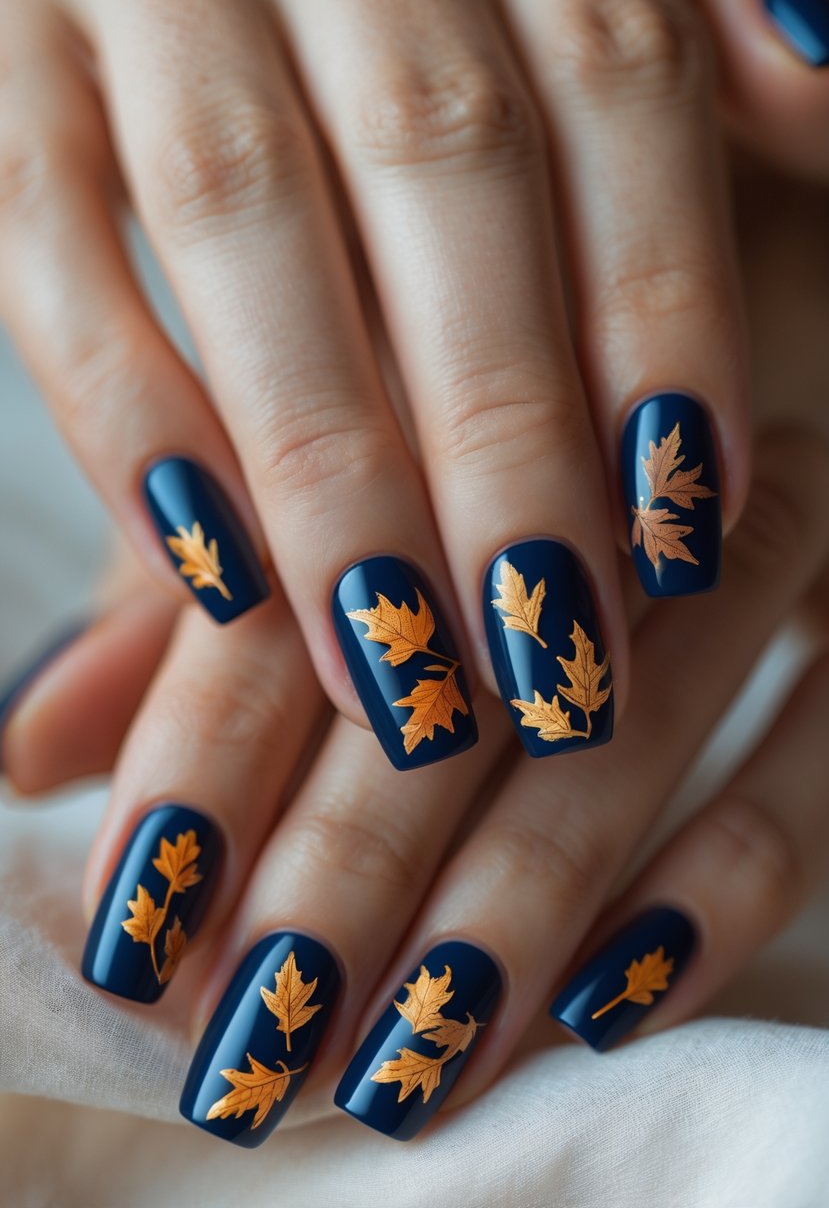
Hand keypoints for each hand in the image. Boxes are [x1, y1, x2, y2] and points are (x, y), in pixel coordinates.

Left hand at [2, 422, 825, 1143]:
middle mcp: (595, 436)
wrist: (755, 311)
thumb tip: (30, 744)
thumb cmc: (517, 431)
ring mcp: (762, 510)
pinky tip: (599, 1001)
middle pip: (451, 669)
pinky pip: (823, 746)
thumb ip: (190, 618)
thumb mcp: (342, 508)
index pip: (304, 577)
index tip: (137, 916)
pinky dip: (719, 882)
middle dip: (342, 871)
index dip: (205, 760)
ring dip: (507, 909)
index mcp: (434, 381)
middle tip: (250, 1041)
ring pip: (629, 722)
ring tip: (397, 1063)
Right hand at [3, 0, 792, 769]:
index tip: (684, 523)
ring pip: (240, 215)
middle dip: (505, 439)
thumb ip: (655, 51)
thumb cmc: (407, 13)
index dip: (660, 308)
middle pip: (440, 164)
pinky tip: (211, 574)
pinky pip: (42, 230)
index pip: (610, 78)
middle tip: (553, 665)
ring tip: (399, 678)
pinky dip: (124, 409)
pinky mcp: (4, 58)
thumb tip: (813, 81)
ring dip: (330, 470)